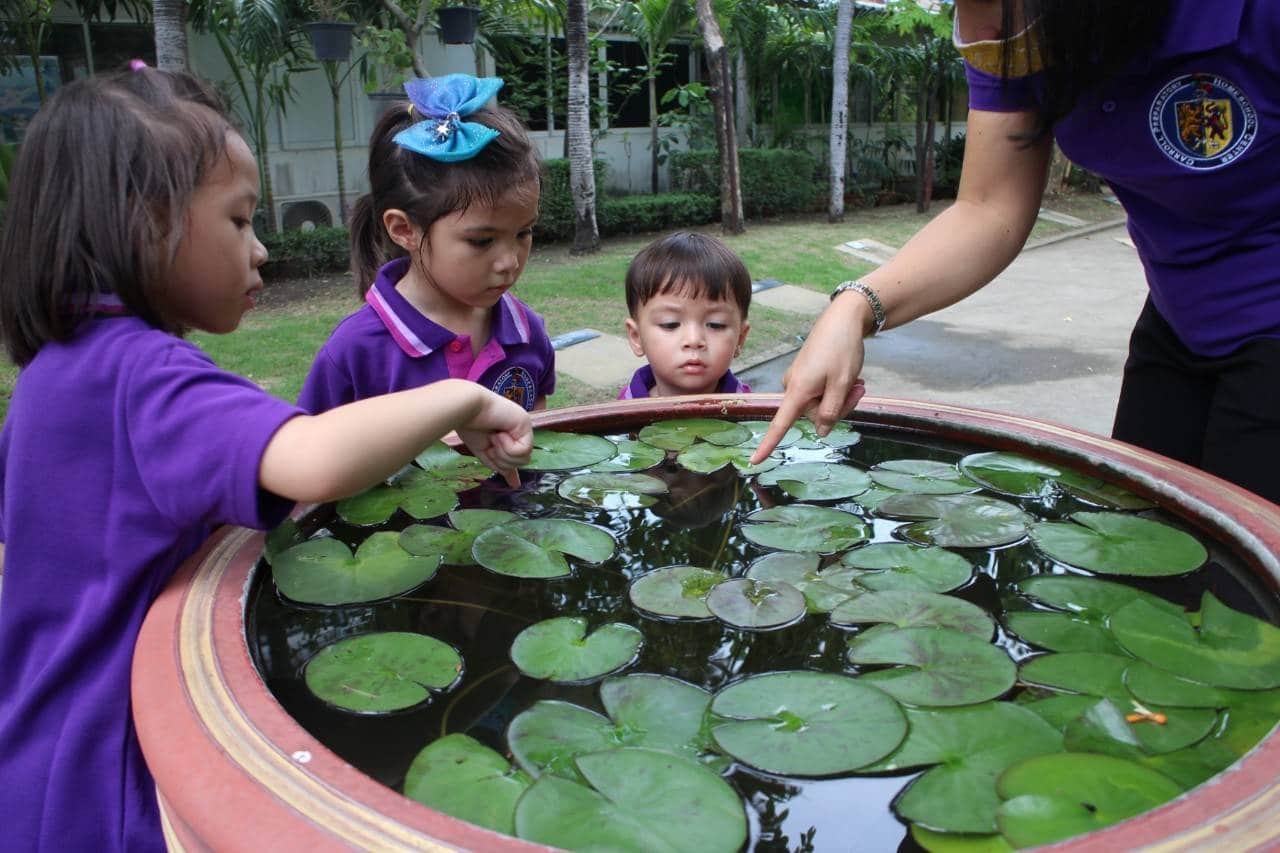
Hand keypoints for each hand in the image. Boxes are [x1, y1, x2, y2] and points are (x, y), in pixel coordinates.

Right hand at [457, 390, 532, 487]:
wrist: (466, 408)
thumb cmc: (470, 425)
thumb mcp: (484, 450)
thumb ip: (497, 463)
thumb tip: (511, 480)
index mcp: (508, 435)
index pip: (516, 457)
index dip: (513, 471)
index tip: (514, 484)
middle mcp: (518, 431)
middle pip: (521, 462)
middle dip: (502, 459)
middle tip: (491, 444)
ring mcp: (523, 427)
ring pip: (523, 459)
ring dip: (503, 453)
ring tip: (493, 437)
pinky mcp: (525, 424)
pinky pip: (522, 450)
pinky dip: (507, 446)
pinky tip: (498, 434)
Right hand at [750, 296, 869, 463]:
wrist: (843, 319)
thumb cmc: (841, 348)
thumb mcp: (842, 384)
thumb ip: (832, 411)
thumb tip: (821, 430)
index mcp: (798, 391)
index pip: (780, 424)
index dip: (768, 444)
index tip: (755, 460)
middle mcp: (793, 387)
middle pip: (814, 414)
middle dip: (839, 407)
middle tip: (859, 389)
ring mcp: (799, 380)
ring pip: (820, 403)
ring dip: (840, 397)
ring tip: (856, 380)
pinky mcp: (805, 374)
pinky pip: (820, 392)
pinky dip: (835, 389)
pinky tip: (848, 376)